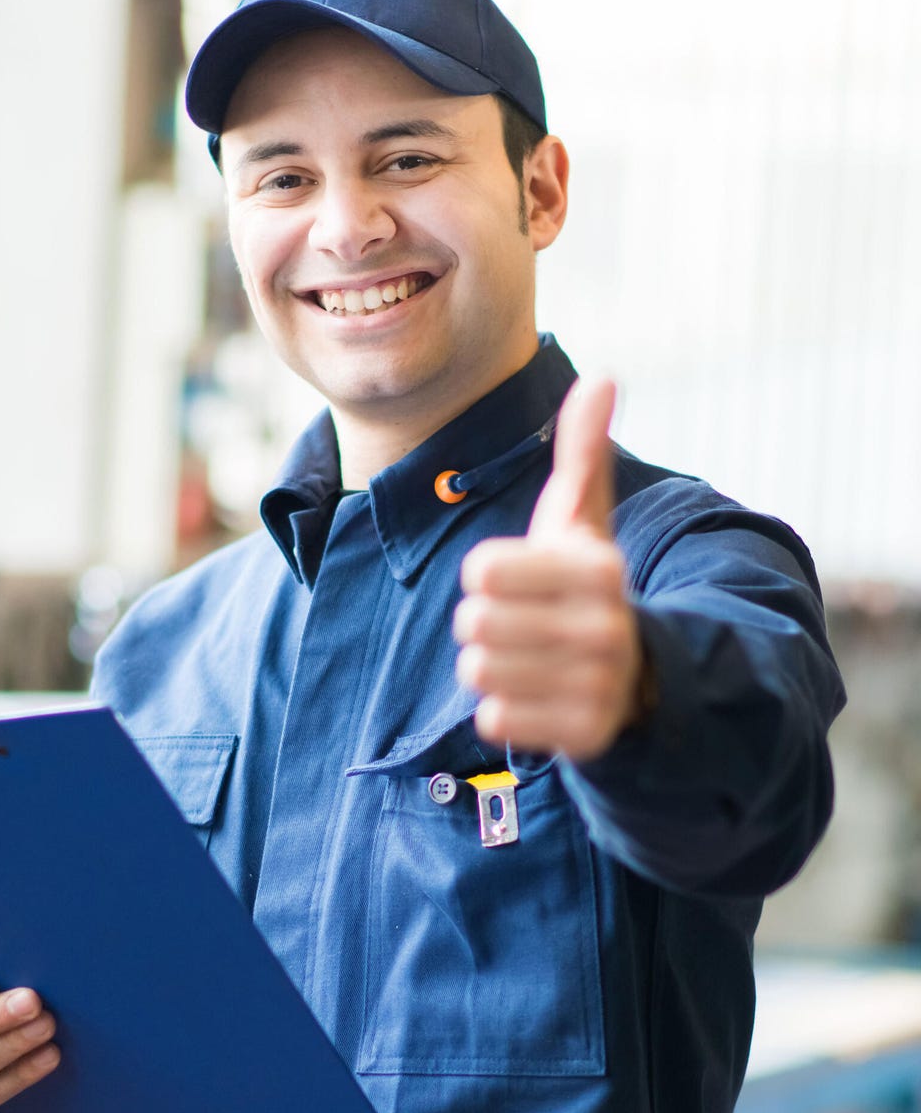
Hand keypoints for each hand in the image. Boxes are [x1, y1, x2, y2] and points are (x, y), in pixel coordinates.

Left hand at [453, 377, 645, 761]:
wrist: (638, 674)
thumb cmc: (586, 587)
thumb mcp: (585, 521)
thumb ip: (584, 453)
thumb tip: (602, 377)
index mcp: (598, 569)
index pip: (480, 572)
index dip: (488, 576)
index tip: (521, 581)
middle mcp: (605, 627)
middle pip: (473, 623)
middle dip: (485, 624)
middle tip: (523, 626)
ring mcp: (598, 686)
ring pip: (478, 670)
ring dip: (491, 665)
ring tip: (528, 659)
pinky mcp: (584, 735)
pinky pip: (494, 718)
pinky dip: (502, 708)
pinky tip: (533, 695)